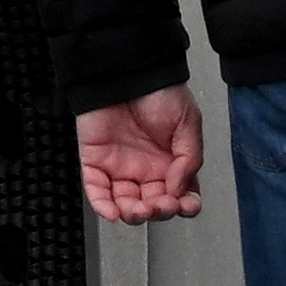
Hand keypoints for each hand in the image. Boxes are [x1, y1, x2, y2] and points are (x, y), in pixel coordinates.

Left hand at [76, 88, 205, 225]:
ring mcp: (121, 168)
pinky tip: (114, 213)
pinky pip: (97, 191)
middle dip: (160, 210)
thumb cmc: (159, 91)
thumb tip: (181, 189)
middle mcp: (147, 168)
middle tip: (162, 203)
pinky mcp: (96, 162)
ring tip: (140, 209)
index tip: (186, 205)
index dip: (185, 205)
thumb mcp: (188, 123)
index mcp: (172, 162)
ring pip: (126, 204)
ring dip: (133, 214)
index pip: (181, 195)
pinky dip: (103, 206)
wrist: (127, 71)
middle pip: (154, 205)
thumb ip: (189, 159)